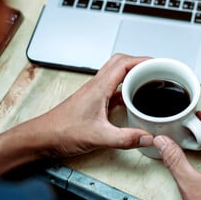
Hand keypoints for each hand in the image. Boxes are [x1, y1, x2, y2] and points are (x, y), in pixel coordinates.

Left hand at [26, 53, 155, 157]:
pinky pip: (112, 88)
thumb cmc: (61, 132)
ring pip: (116, 74)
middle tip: (156, 69)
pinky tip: (132, 101)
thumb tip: (148, 136)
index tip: (158, 64)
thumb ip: (125, 138)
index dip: (143, 60)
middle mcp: (96, 86)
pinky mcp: (92, 102)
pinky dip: (125, 89)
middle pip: (121, 62)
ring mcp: (93, 93)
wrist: (41, 138)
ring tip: (148, 81)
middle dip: (140, 63)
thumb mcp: (98, 137)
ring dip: (132, 74)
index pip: (124, 63)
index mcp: (99, 87)